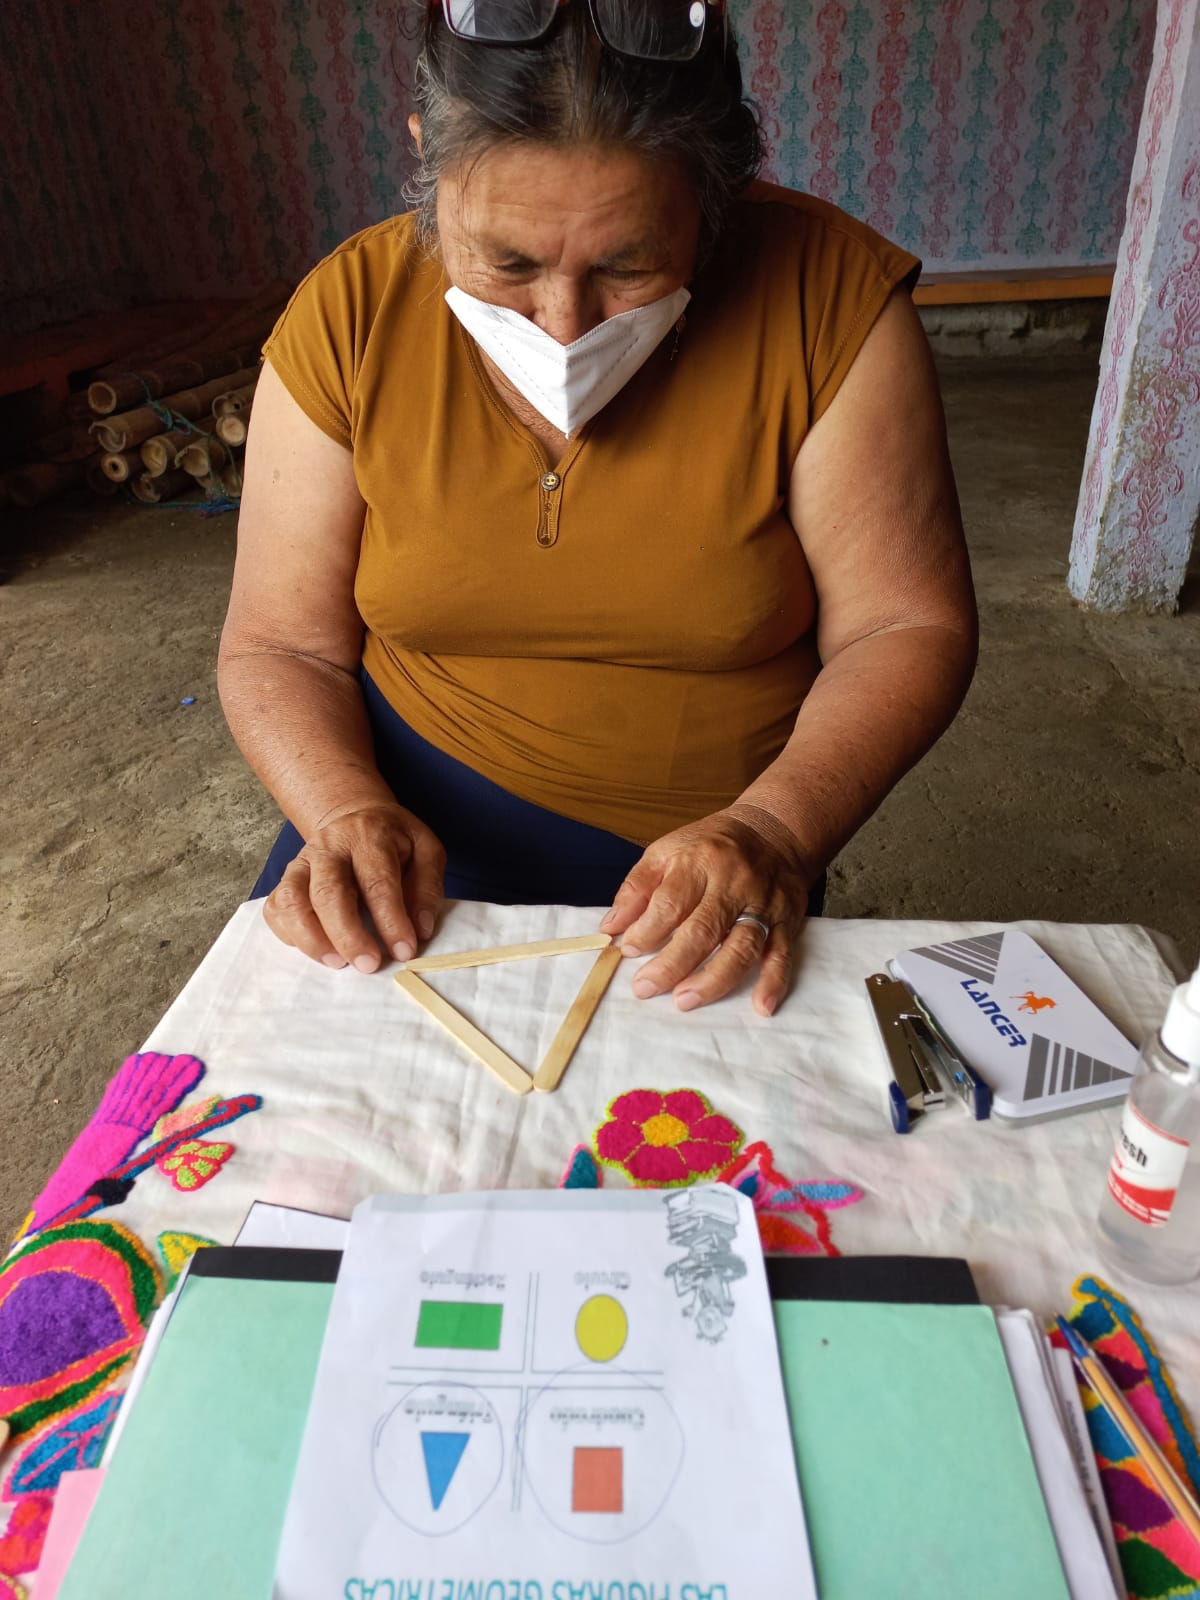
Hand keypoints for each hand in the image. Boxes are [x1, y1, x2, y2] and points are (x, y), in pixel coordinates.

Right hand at [263, 802, 445, 972]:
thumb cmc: (394, 841)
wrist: (355, 816)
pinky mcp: (285, 879)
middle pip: (328, 893)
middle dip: (348, 936)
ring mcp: (301, 862)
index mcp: (368, 836)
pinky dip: (290, 935)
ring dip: (313, 939)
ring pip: (293, 901)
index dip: (391, 921)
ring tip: (338, 963)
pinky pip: (276, 909)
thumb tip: (420, 930)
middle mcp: (328, 847)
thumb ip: (427, 888)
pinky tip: (317, 949)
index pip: (377, 882)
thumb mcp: (426, 850)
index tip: (404, 951)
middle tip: (369, 965)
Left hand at [600, 804, 814, 1016]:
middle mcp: (734, 883)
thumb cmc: (711, 847)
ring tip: (685, 1000)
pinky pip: (782, 954)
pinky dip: (774, 982)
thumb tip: (610, 928)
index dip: (647, 930)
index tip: (628, 951)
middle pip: (703, 929)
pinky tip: (761, 1006)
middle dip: (672, 964)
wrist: (773, 831)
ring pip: (742, 946)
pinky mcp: (787, 921)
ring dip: (714, 979)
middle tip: (645, 988)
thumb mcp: (667, 852)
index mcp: (700, 863)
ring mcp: (763, 904)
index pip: (671, 902)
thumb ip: (637, 889)